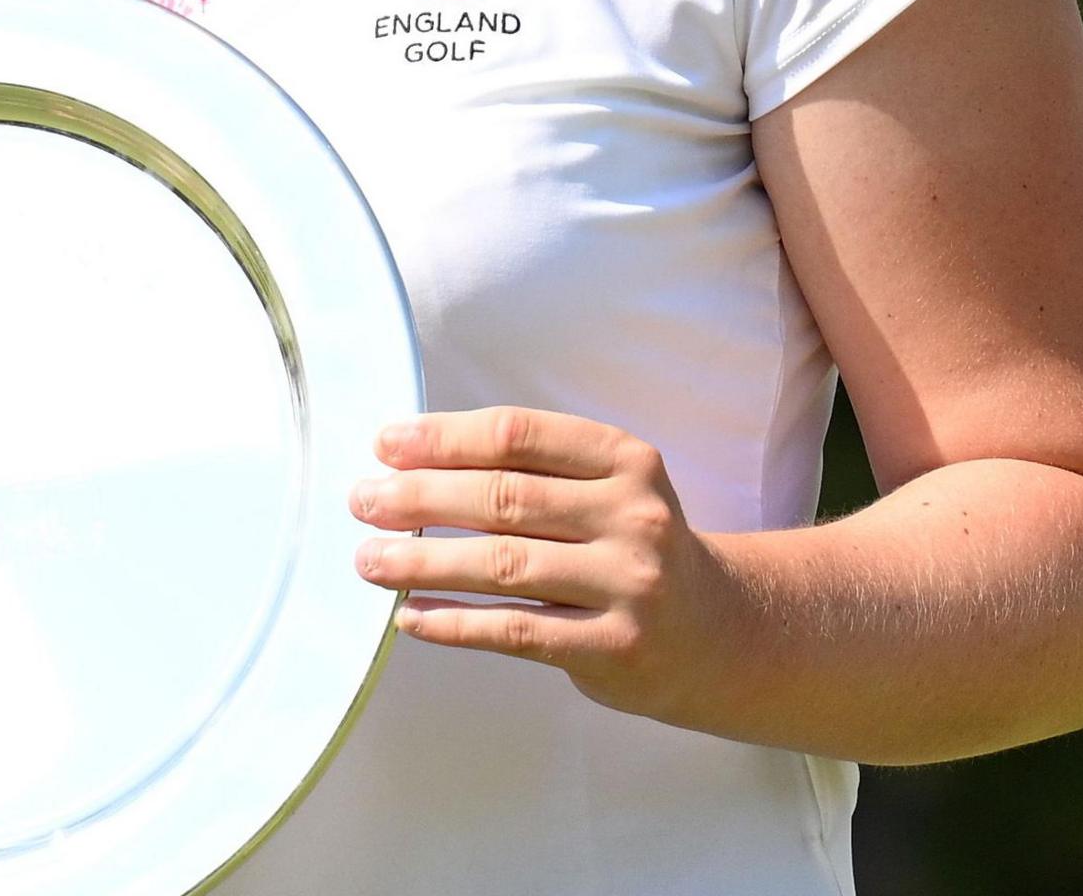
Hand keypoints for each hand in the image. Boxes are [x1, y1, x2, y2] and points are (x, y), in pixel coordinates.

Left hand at [350, 406, 749, 726]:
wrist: (720, 634)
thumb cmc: (628, 547)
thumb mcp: (604, 490)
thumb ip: (528, 472)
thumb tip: (405, 463)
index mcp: (625, 460)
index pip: (518, 435)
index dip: (443, 437)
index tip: (385, 445)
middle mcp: (634, 516)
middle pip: (503, 498)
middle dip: (419, 498)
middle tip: (362, 501)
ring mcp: (631, 584)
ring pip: (504, 565)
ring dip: (423, 562)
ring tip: (369, 560)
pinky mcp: (617, 647)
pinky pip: (517, 631)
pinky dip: (455, 623)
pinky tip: (409, 617)